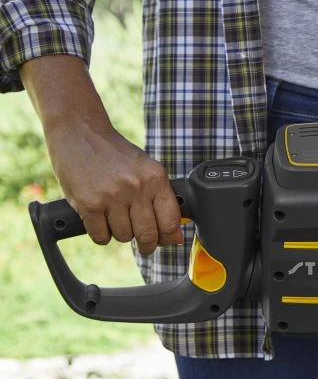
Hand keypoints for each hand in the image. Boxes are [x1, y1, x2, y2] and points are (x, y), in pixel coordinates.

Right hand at [20, 55, 181, 255]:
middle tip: (144, 245)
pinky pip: (101, 236)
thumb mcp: (145, 169)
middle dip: (147, 245)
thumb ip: (161, 200)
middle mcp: (136, 187)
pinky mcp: (88, 204)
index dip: (169, 237)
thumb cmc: (115, 154)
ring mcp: (112, 196)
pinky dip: (101, 235)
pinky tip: (100, 222)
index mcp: (155, 177)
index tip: (165, 241)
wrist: (80, 133)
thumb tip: (176, 236)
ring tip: (115, 219)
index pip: (170, 220)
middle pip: (148, 234)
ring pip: (124, 237)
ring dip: (120, 234)